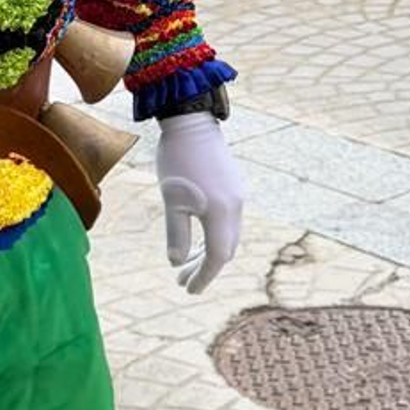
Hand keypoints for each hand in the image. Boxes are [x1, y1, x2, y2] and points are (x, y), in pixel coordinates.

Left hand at [156, 112, 243, 294]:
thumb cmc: (177, 159)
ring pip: (228, 235)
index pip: (216, 257)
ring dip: (209, 251)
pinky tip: (197, 235)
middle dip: (204, 267)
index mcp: (221, 213)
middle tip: (181, 279)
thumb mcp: (171, 200)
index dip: (203, 276)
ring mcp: (238, 195)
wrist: (191, 120)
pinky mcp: (234, 185)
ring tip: (186, 260)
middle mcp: (236, 207)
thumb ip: (176, 234)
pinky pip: (229, 220)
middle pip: (225, 249)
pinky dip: (214, 235)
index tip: (187, 289)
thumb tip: (177, 262)